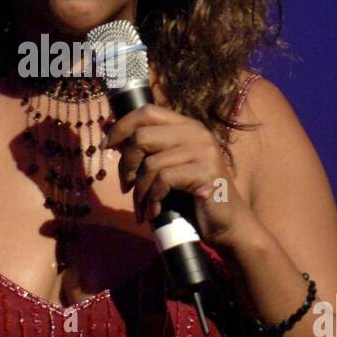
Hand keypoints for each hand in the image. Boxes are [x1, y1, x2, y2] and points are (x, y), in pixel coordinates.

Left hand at [102, 103, 253, 245]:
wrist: (228, 225)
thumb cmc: (193, 198)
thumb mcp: (167, 169)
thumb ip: (146, 151)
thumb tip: (109, 135)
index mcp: (187, 126)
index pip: (147, 111)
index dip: (122, 126)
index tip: (107, 147)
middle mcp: (197, 133)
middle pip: (142, 136)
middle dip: (126, 165)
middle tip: (126, 186)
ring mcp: (204, 152)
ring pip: (150, 163)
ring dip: (139, 191)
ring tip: (141, 208)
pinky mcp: (206, 173)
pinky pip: (163, 181)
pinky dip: (152, 199)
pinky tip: (154, 212)